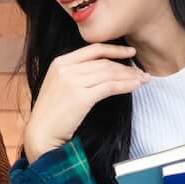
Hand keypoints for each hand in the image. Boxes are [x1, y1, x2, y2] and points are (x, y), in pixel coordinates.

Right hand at [21, 44, 145, 162]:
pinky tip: (135, 86)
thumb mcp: (59, 85)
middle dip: (126, 67)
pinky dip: (125, 86)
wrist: (41, 133)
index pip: (93, 49)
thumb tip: (104, 69)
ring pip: (109, 73)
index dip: (115, 49)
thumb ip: (75, 73)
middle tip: (141, 73)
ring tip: (143, 80)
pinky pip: (110, 87)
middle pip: (104, 63)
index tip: (130, 52)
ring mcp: (72, 82)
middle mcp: (65, 68)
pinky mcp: (81, 97)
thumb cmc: (52, 114)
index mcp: (60, 62)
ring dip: (129, 76)